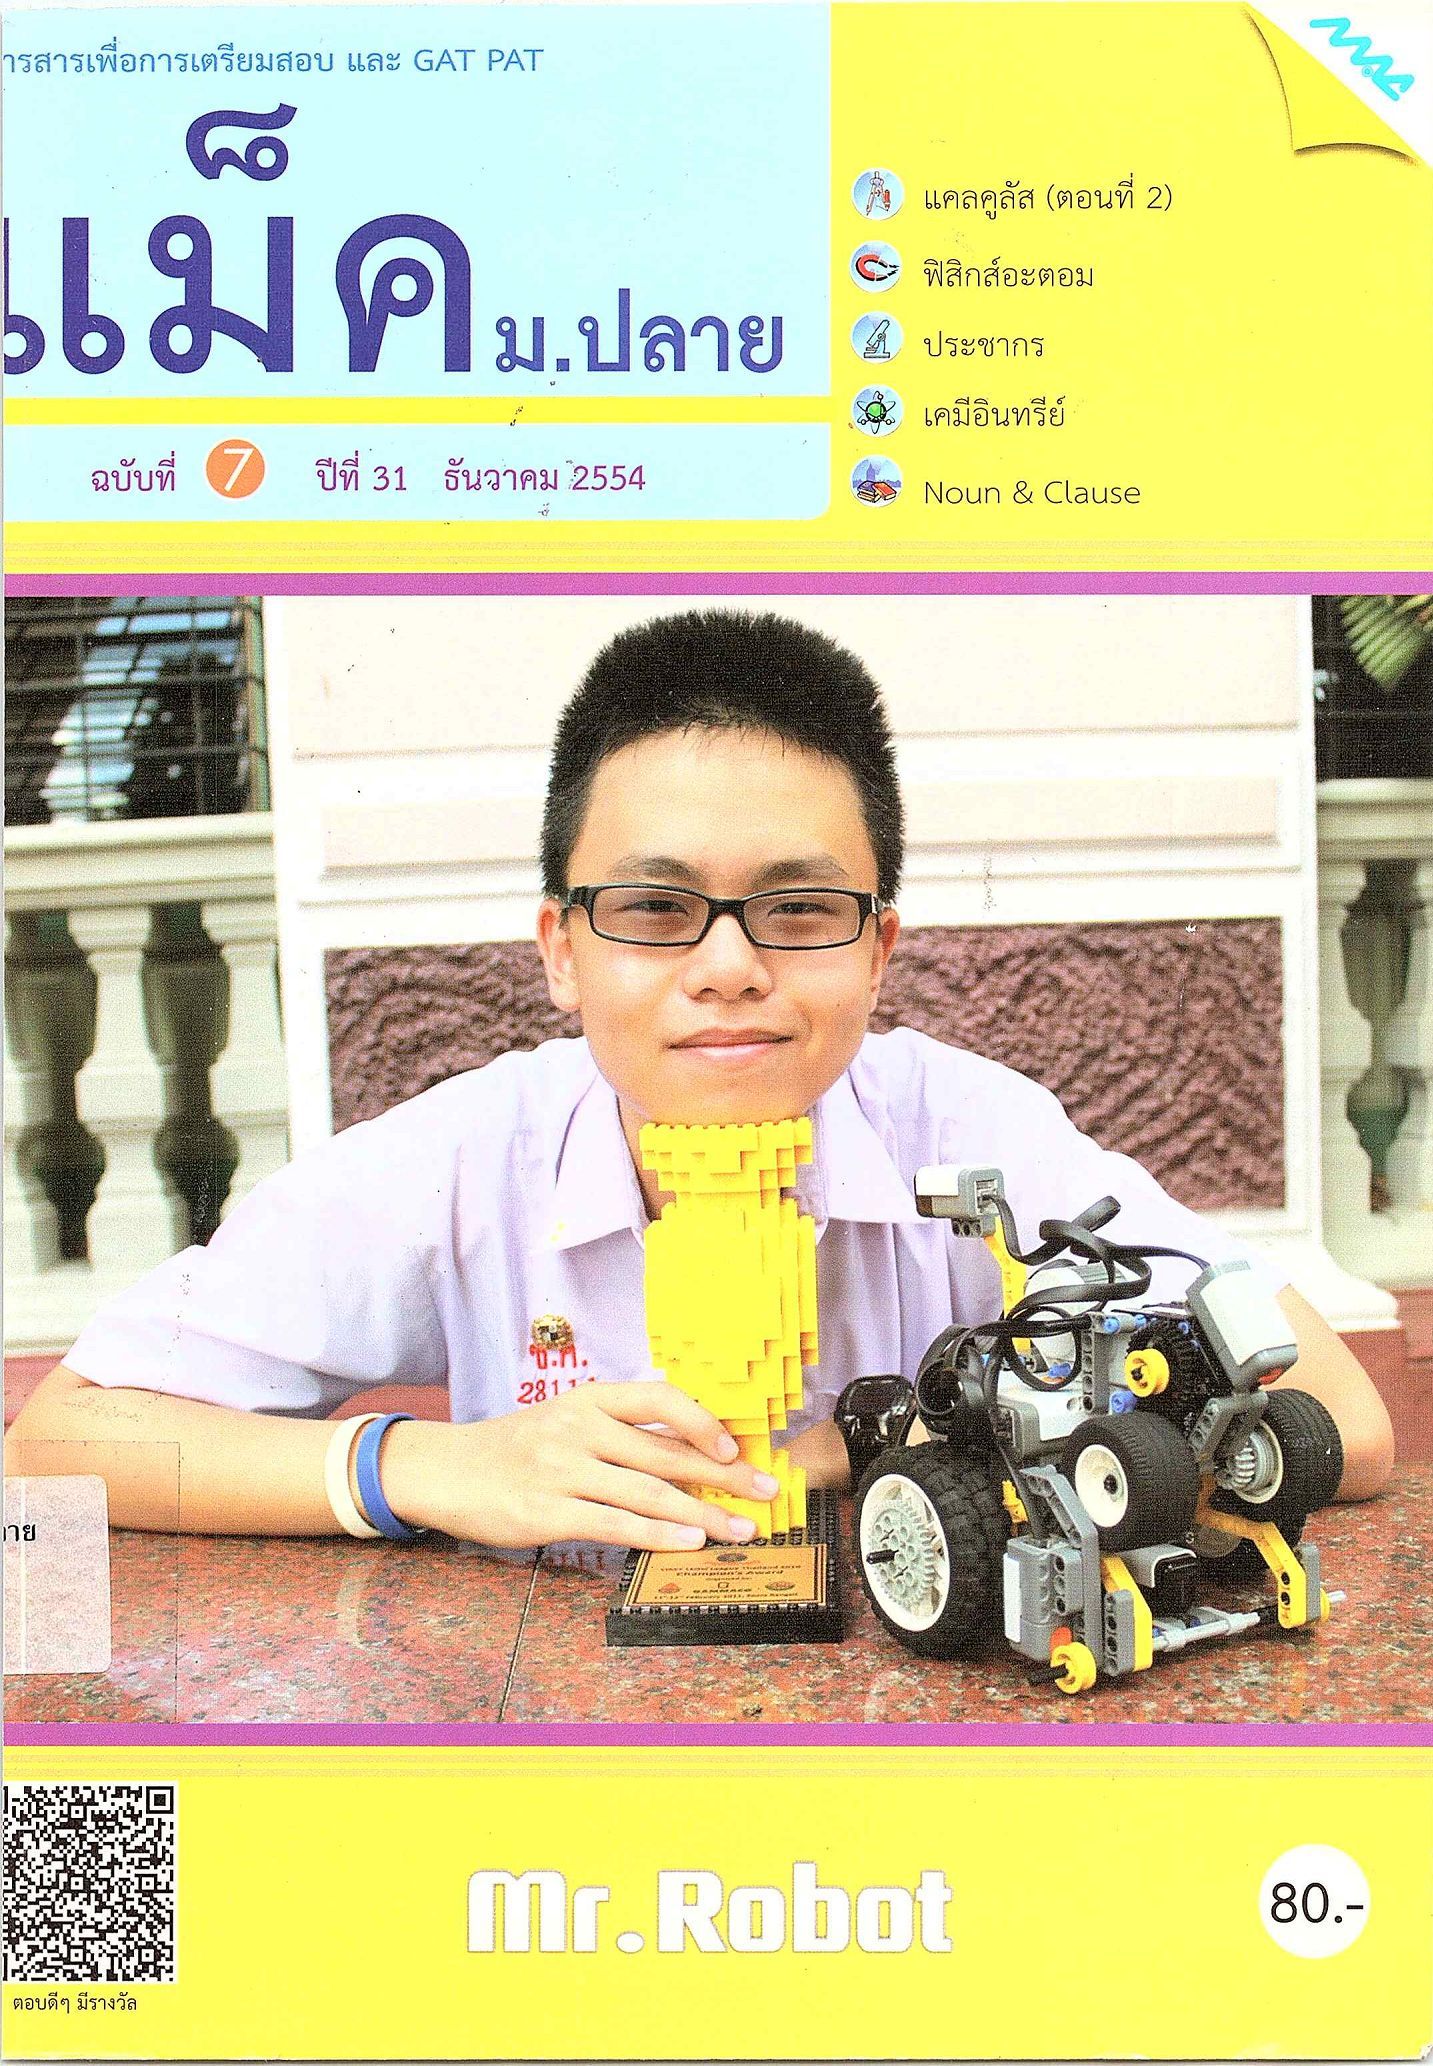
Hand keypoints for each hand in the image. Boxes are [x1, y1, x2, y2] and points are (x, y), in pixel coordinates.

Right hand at [379, 1381, 780, 1550]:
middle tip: (765, 1493)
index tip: (734, 1447)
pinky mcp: (547, 1511)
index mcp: (589, 1399)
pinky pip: (614, 1522)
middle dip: (723, 1476)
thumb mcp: (565, 1419)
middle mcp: (579, 1428)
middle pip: (665, 1450)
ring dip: (702, 1514)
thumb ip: (617, 1427)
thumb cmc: (514, 1448)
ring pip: (647, 1490)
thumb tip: (684, 1440)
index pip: (659, 1398)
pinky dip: (658, 1534)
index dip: (702, 1421)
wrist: (444, 1470)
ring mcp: (562, 1469)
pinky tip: (688, 1544)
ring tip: (739, 1530)